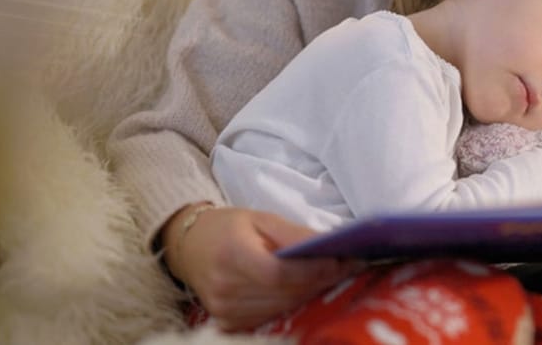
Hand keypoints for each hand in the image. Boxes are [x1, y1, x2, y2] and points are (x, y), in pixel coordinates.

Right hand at [161, 204, 358, 330]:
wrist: (189, 246)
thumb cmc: (228, 228)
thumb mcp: (261, 219)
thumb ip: (294, 235)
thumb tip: (330, 245)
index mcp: (232, 255)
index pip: (278, 273)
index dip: (313, 271)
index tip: (343, 261)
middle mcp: (225, 288)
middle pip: (285, 292)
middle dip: (322, 280)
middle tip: (352, 265)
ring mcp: (225, 310)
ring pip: (283, 306)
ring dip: (313, 292)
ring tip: (337, 274)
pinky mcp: (228, 322)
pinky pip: (272, 315)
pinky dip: (294, 301)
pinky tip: (310, 288)